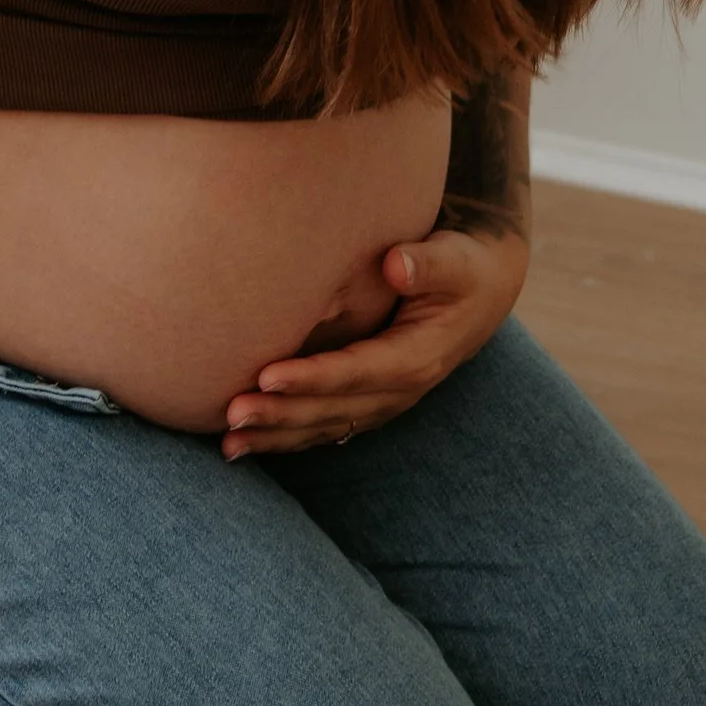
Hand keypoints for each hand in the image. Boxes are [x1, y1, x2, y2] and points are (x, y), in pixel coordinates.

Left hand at [220, 225, 528, 457]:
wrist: (477, 295)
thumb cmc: (459, 268)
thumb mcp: (455, 261)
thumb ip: (428, 263)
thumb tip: (396, 264)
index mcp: (418, 357)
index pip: (358, 372)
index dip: (314, 378)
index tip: (268, 376)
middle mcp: (399, 391)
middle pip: (334, 409)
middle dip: (282, 414)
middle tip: (232, 411)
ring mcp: (382, 403)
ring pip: (323, 427)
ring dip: (275, 436)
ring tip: (227, 441)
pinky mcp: (366, 404)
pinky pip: (322, 428)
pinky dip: (283, 439)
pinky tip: (242, 444)